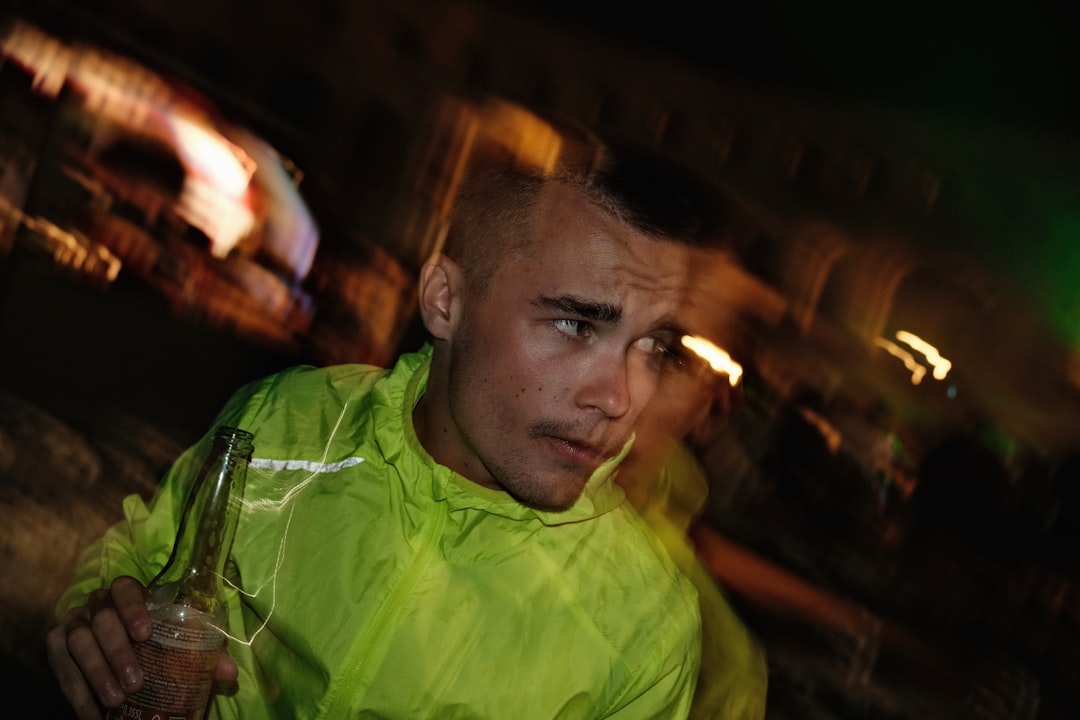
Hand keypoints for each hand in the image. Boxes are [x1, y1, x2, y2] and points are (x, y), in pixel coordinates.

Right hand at [45, 575, 238, 718]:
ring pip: (77, 642)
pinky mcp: (57, 646)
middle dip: (117, 652)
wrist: (118, 653)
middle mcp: (97, 604)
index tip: (145, 634)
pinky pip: (60, 667)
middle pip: (101, 620)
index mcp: (128, 594)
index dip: (133, 608)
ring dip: (95, 672)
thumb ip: (202, 655)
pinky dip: (76, 693)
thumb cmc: (155, 643)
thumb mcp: (178, 645)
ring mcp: (74, 623)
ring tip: (115, 700)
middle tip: (134, 682)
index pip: (125, 588)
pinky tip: (92, 716)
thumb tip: (230, 673)